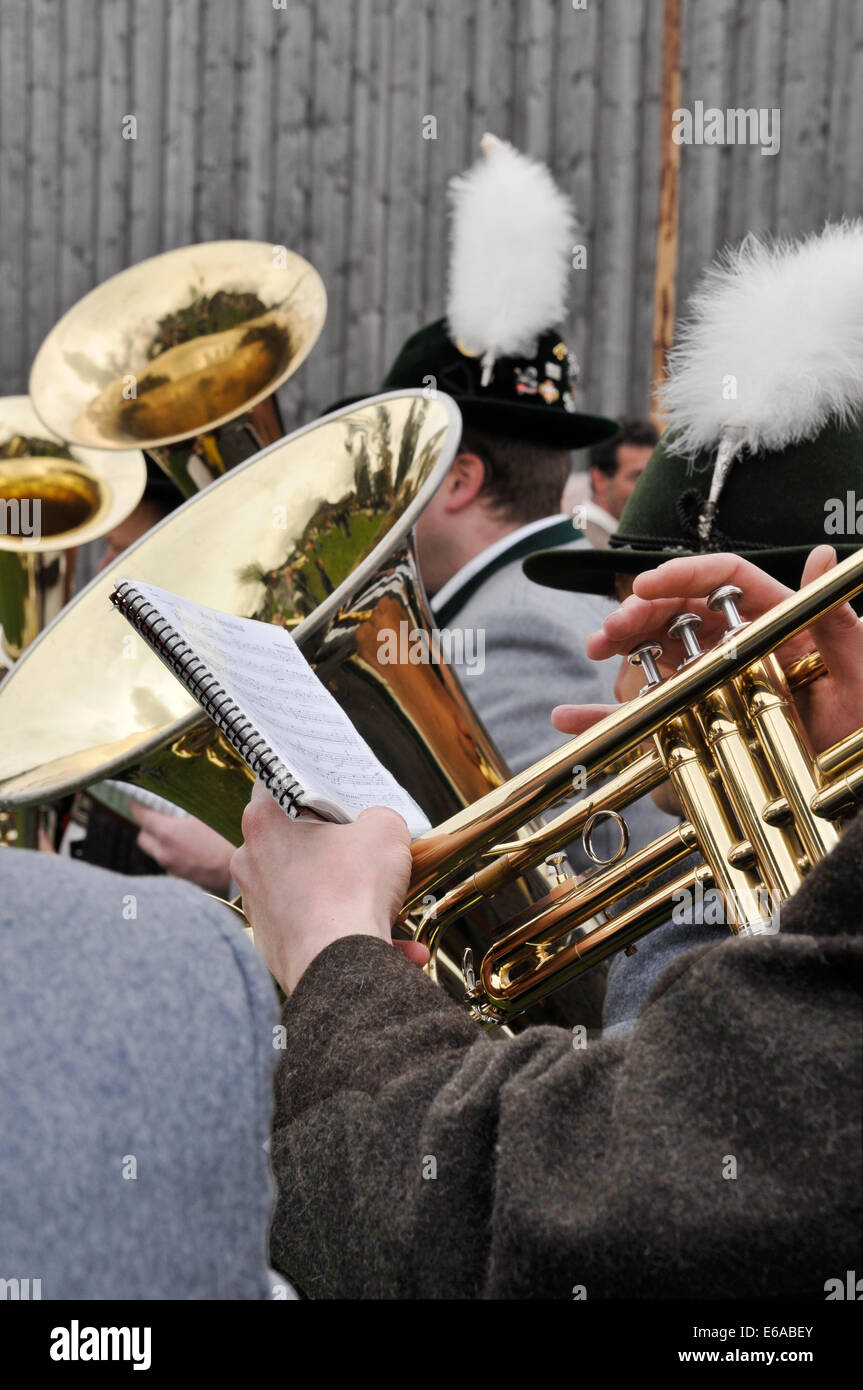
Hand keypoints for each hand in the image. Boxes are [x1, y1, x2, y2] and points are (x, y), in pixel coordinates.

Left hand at [131, 806, 235, 894]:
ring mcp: (172, 869)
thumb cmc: (229, 841)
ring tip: (178, 833)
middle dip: (147, 825)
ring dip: (160, 842)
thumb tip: (185, 792)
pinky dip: (173, 854)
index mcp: (168, 834)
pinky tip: (191, 849)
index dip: (136, 804)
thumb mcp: (210, 814)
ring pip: (156, 852)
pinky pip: (170, 863)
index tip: (135, 798)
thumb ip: (191, 804)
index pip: (141, 815)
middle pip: (143, 837)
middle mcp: (164, 853)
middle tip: (158, 816)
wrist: (242, 875)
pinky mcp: (182, 879)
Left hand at [229, 782, 427, 993]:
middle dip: (331, 843)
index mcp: (266, 822)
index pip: (275, 782)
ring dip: (348, 894)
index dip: (305, 778)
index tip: (328, 785)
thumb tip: (379, 825)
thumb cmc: (351, 892)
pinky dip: (349, 933)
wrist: (339, 967)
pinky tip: (393, 946)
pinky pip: (316, 927)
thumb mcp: (385, 831)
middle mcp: (252, 861)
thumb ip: (381, 817)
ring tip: (388, 903)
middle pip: (293, 838)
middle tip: (363, 842)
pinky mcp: (272, 942)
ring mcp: (259, 904)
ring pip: (309, 888)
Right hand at [553, 547, 862, 754]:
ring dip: (619, 651)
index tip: (646, 585)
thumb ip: (840, 620)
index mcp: (774, 620)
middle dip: (638, 613)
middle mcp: (736, 645)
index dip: (683, 574)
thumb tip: (821, 555)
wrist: (843, 788)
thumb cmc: (860, 723)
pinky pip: (644, 717)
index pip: (724, 581)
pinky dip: (604, 717)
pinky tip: (570, 717)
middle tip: (612, 629)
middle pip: (677, 612)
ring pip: (654, 654)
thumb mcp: (860, 670)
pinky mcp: (691, 723)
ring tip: (600, 654)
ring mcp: (710, 683)